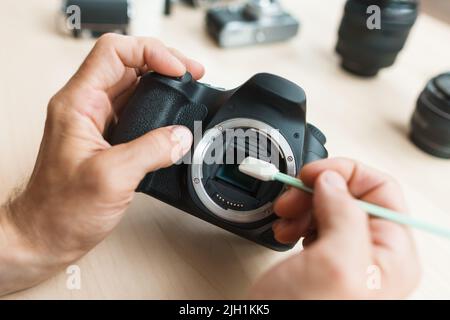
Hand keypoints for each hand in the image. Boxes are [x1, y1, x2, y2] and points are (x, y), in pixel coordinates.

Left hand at [0, 34, 203, 294]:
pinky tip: (173, 115)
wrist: (47, 235)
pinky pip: (137, 110)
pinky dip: (159, 107)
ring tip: (187, 86)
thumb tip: (182, 136)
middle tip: (191, 73)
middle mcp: (86, 107)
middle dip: (163, 62)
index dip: (149, 52)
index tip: (177, 70)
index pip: (114, 52)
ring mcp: (97, 122)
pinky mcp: (108, 138)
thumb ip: (151, 151)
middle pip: (127, 63)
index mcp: (78, 104)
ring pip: (134, 85)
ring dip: (162, 82)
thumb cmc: (60, 210)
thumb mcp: (111, 177)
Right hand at [250, 158, 419, 298]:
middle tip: (293, 197)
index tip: (314, 174)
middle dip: (319, 190)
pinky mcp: (322, 260)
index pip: (382, 190)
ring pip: (330, 207)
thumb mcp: (335, 264)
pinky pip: (314, 223)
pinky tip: (287, 229)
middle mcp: (372, 254)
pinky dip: (297, 218)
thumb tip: (333, 181)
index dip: (346, 174)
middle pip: (353, 196)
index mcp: (392, 254)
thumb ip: (344, 214)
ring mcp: (346, 257)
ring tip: (286, 217)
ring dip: (304, 204)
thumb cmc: (306, 316)